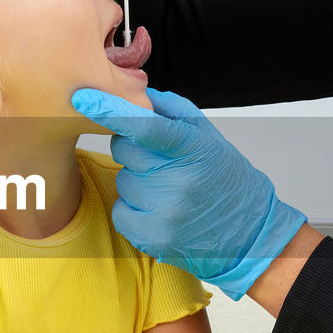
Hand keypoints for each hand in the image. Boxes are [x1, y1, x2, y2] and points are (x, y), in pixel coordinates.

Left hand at [71, 85, 306, 299]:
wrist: (249, 233)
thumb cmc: (225, 177)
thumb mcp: (208, 136)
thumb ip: (172, 111)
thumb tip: (137, 94)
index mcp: (192, 147)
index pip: (145, 125)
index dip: (111, 111)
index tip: (83, 98)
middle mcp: (178, 179)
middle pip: (123, 150)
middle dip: (135, 152)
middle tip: (164, 164)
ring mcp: (165, 211)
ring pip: (122, 181)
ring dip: (138, 183)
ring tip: (169, 192)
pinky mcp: (154, 238)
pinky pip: (120, 212)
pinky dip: (133, 210)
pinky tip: (159, 212)